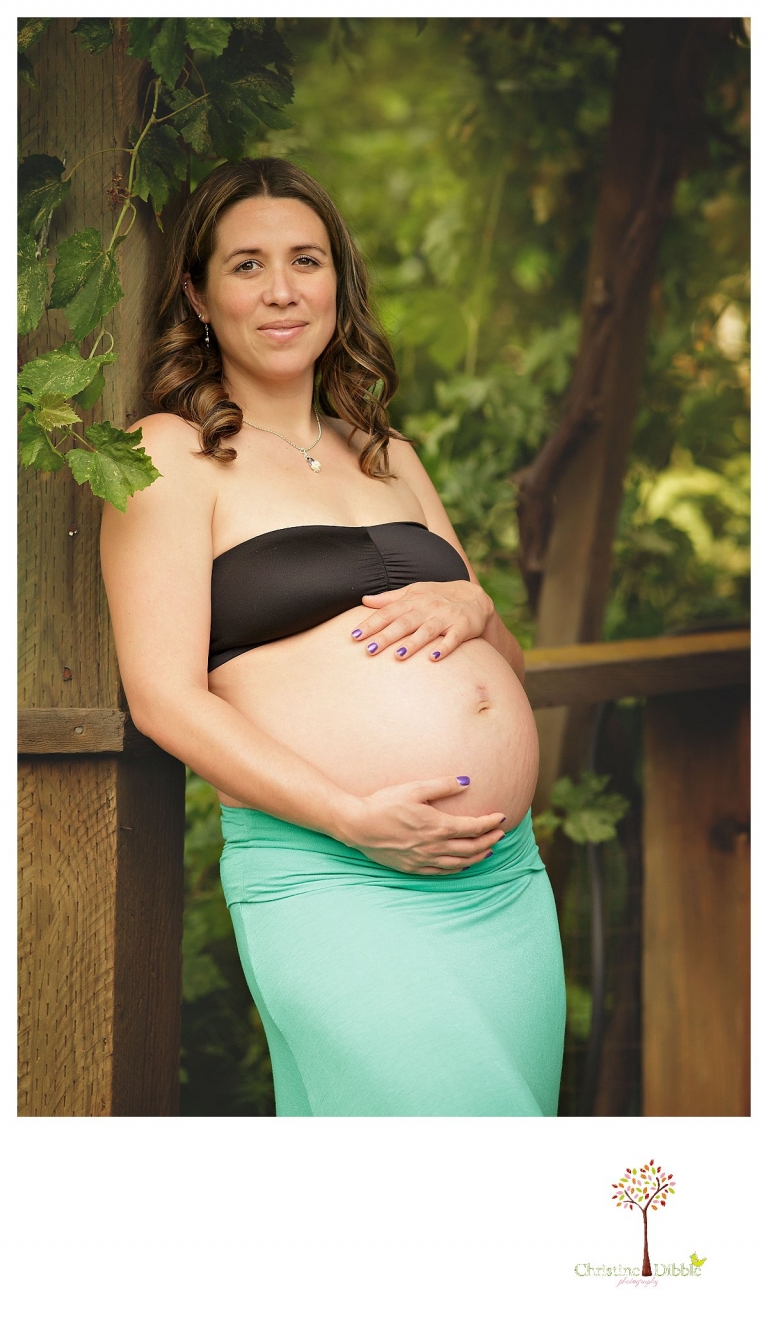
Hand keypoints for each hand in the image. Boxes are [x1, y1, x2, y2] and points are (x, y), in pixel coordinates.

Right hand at [340, 775, 505, 873]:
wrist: (358, 825)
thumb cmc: (384, 804)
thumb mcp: (414, 788)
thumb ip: (442, 785)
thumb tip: (466, 781)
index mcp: (438, 826)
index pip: (473, 827)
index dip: (491, 823)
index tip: (502, 817)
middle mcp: (435, 846)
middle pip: (471, 847)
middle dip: (489, 840)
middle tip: (500, 835)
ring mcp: (424, 859)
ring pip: (459, 863)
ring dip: (477, 857)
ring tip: (487, 851)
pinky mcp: (412, 867)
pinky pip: (441, 872)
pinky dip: (457, 869)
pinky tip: (461, 865)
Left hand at [349, 580, 493, 660]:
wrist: (475, 597)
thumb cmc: (438, 597)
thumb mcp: (414, 592)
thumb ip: (390, 599)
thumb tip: (365, 600)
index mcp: (412, 600)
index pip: (388, 612)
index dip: (371, 623)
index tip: (355, 636)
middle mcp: (427, 608)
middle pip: (403, 623)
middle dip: (386, 636)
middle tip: (369, 650)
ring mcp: (445, 617)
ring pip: (426, 631)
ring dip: (412, 643)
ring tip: (397, 656)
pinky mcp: (463, 627)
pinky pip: (453, 638)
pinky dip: (444, 647)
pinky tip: (434, 658)